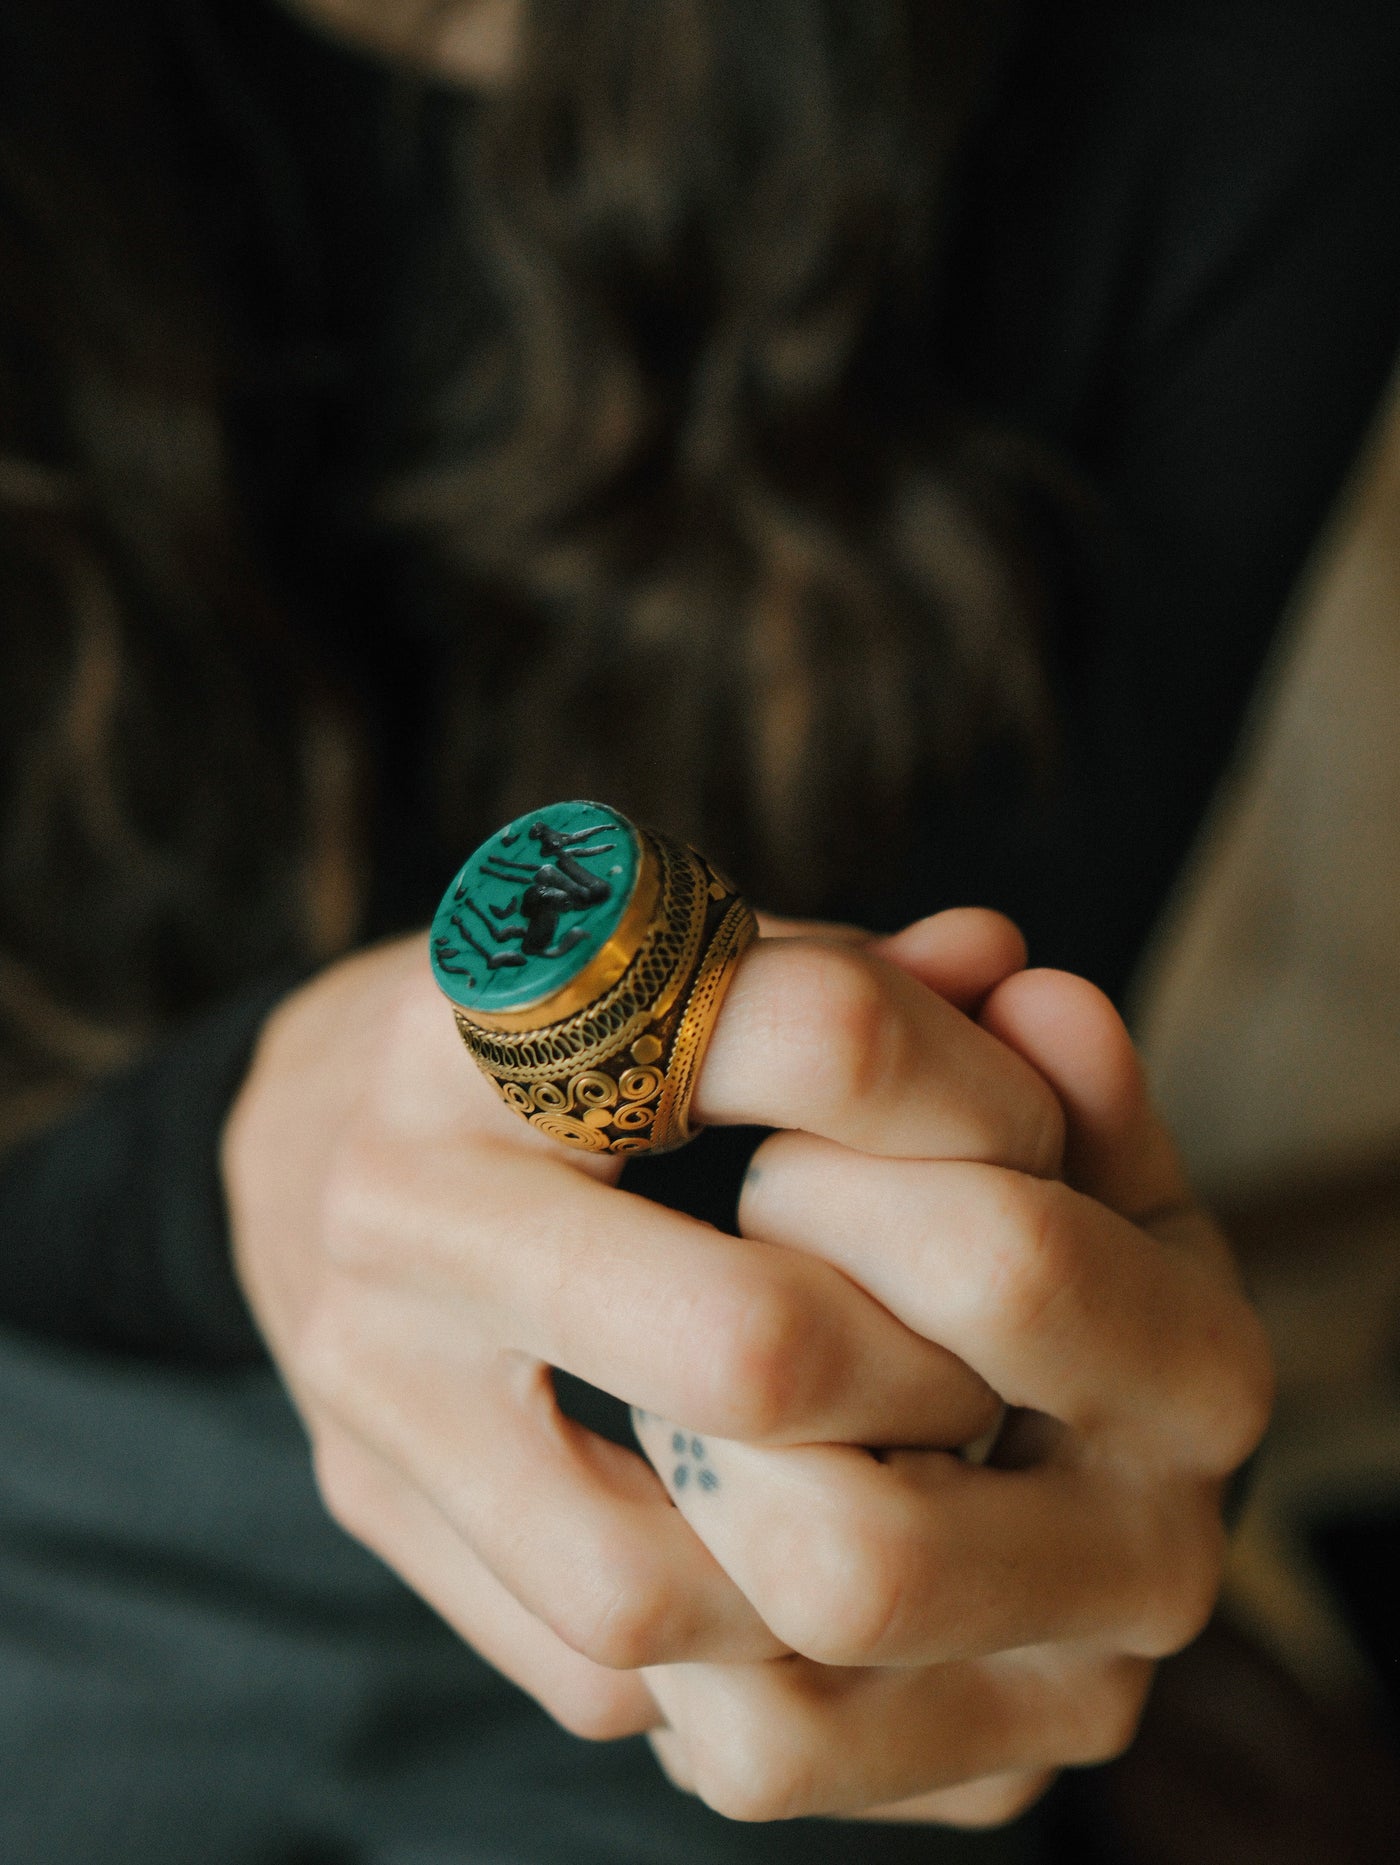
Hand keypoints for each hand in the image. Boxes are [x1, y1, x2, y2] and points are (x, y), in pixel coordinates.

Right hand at [220, 910, 1036, 1741]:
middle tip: (988, 1375)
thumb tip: (1014, 969)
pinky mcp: (367, 1494)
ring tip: (900, 1483)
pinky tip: (787, 1560)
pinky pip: (588, 1659)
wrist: (317, 1125)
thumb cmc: (562, 1036)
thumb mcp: (698, 963)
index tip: (1031, 1151)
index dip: (981, 1106)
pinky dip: (729, 1643)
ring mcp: (368, 1365)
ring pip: (647, 1571)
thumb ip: (863, 977)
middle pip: (752, 1345)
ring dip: (828, 1561)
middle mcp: (408, 1182)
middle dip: (926, 1384)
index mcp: (517, 997)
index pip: (821, 1036)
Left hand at [628, 942, 1274, 1826]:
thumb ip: (981, 1052)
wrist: (968, 1424)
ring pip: (817, 1633)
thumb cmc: (954, 1230)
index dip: (848, 1188)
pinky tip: (689, 1518)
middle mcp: (1163, 1555)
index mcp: (1197, 1357)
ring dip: (708, 1488)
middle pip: (882, 1518)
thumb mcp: (982, 1118)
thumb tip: (1005, 970)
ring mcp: (1065, 1696)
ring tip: (679, 1393)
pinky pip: (761, 1747)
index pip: (1009, 1265)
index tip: (778, 1148)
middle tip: (713, 1287)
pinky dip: (690, 1631)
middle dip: (759, 1366)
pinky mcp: (962, 1782)